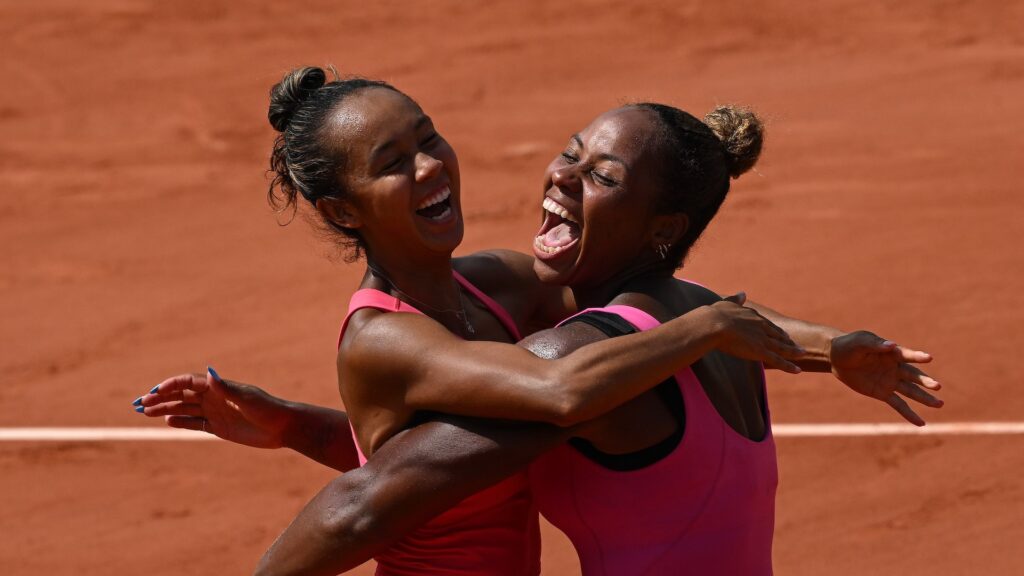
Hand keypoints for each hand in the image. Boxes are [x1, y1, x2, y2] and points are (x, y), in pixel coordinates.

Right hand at [132, 368, 291, 447]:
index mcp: (219, 387)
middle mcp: (214, 397)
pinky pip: (194, 423)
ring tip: (144, 412)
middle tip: (139, 404)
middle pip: (181, 395)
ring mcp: (215, 412)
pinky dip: (180, 421)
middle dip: (160, 398)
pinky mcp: (219, 427)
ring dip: (164, 409)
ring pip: (184, 409)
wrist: (282, 427)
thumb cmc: (267, 409)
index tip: (153, 393)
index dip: (169, 386)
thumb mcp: (246, 398)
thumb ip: (225, 387)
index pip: (188, 382)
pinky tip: (166, 421)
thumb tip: (208, 372)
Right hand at [704, 292, 804, 373]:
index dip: (776, 330)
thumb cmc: (715, 315)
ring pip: (782, 348)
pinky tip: (798, 371)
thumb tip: (743, 293)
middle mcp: (762, 326)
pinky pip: (778, 360)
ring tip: (803, 354)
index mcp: (753, 316)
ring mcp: (763, 339)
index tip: (783, 334)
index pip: (768, 324)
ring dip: (794, 352)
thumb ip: (735, 300)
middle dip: (788, 341)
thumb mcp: (726, 303)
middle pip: (778, 335)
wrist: (713, 325)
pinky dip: (789, 366)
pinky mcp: (761, 351)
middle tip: (796, 345)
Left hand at [829, 331, 942, 425]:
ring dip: (925, 398)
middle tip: (937, 386)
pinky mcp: (883, 393)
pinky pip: (899, 405)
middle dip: (925, 381)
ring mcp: (891, 381)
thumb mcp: (860, 341)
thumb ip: (875, 344)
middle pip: (913, 376)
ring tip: (940, 404)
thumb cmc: (850, 345)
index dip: (917, 356)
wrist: (837, 358)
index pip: (907, 355)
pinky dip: (910, 414)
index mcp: (892, 353)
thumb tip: (891, 345)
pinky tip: (921, 423)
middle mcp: (896, 368)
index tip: (928, 358)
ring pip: (911, 391)